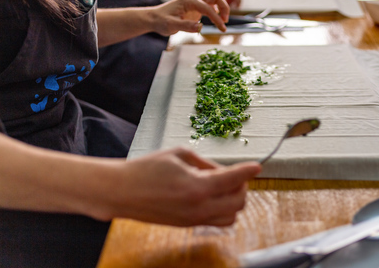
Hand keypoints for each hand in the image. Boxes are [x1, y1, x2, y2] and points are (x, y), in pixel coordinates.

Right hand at [110, 147, 261, 226]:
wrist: (121, 192)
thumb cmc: (145, 169)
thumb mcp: (179, 155)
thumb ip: (206, 163)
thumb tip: (223, 170)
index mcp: (197, 187)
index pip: (234, 180)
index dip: (248, 171)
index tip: (257, 166)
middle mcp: (199, 208)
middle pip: (239, 202)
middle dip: (243, 186)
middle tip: (236, 174)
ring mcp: (194, 219)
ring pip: (231, 217)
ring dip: (234, 200)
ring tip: (224, 186)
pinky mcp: (187, 224)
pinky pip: (217, 221)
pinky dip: (222, 209)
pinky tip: (212, 195)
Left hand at [150, 0, 228, 34]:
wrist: (154, 18)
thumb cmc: (161, 21)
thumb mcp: (171, 26)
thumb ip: (186, 26)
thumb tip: (200, 27)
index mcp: (189, 1)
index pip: (208, 8)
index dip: (217, 19)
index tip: (222, 29)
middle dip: (224, 7)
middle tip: (225, 22)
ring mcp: (195, 1)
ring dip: (222, 6)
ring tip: (223, 20)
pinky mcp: (195, 6)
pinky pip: (210, 2)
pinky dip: (216, 7)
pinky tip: (215, 18)